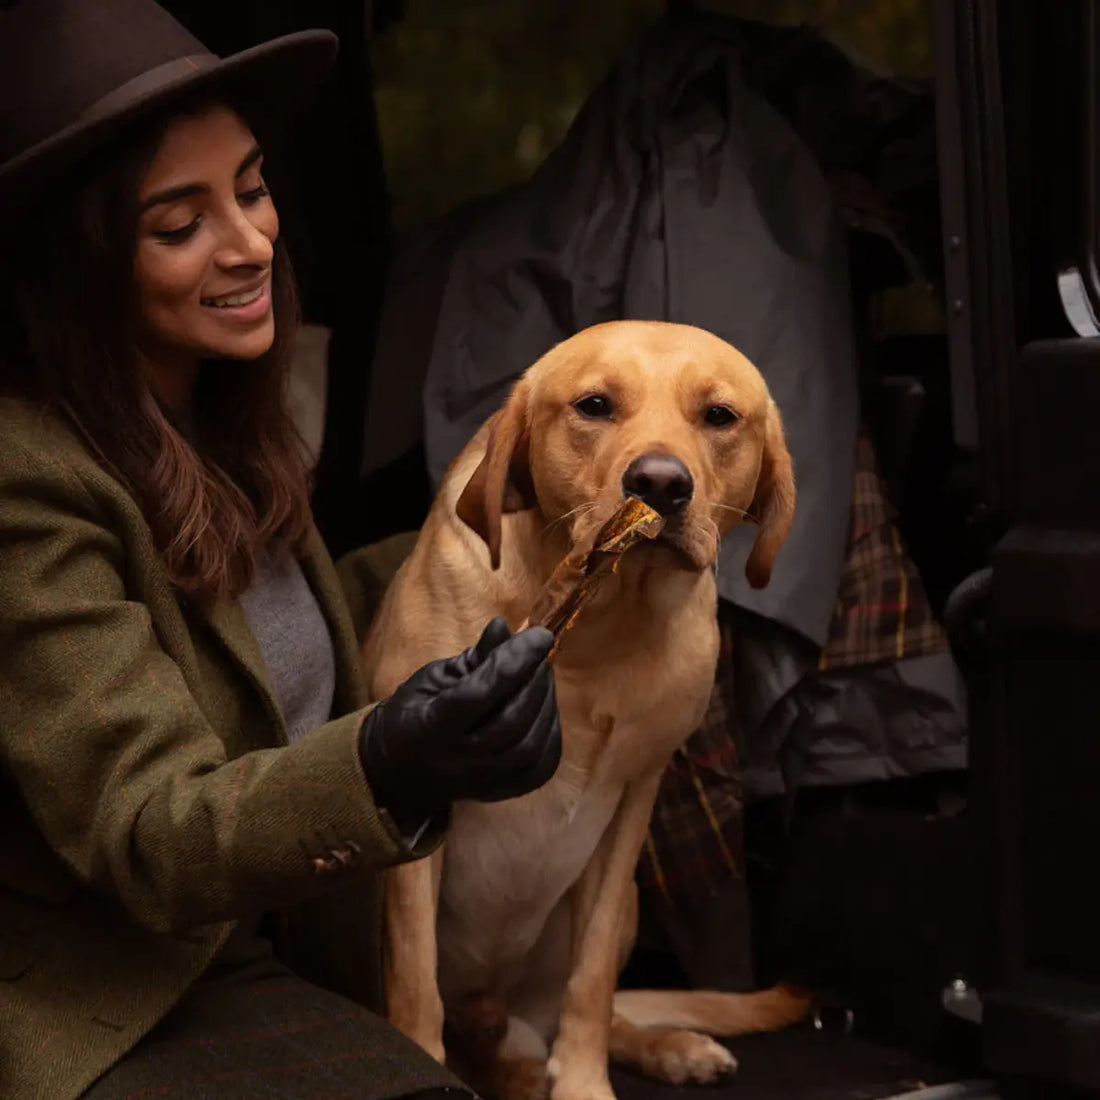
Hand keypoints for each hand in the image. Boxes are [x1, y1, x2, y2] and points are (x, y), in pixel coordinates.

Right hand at [359, 618, 561, 819]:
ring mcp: (480, 784)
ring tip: (542, 676)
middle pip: (511, 722)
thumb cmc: (414, 713)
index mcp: (431, 728)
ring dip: (546, 704)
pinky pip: (540, 768)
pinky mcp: (501, 794)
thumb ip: (473, 658)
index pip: (480, 693)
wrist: (399, 771)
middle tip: (540, 652)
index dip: (514, 661)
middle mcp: (457, 762)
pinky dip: (552, 733)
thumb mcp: (433, 677)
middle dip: (535, 680)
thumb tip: (505, 626)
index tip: (541, 635)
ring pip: (530, 748)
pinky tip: (546, 707)